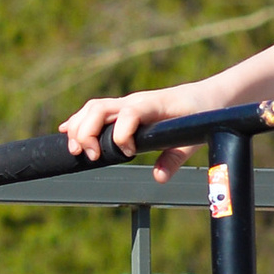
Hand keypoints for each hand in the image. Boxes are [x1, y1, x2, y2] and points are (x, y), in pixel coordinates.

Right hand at [57, 87, 201, 182]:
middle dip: (87, 132)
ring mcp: (127, 103)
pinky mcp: (123, 107)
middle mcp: (135, 101)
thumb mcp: (193, 138)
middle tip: (91, 157)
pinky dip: (79, 121)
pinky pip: (96, 110)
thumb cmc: (201, 115)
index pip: (129, 112)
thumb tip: (158, 178)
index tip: (128, 154)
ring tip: (77, 151)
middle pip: (99, 108)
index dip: (122, 134)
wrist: (206, 96)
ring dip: (79, 127)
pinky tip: (67, 132)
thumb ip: (175, 158)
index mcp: (153, 105)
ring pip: (93, 108)